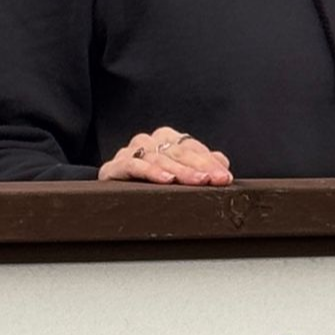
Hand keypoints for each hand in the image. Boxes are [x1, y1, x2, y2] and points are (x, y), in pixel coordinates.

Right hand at [98, 126, 234, 185]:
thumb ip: (200, 166)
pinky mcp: (114, 167)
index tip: (225, 177)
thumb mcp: (177, 175)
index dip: (210, 161)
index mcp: (165, 140)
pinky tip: (166, 180)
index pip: (192, 147)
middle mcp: (149, 141)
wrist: (108, 195)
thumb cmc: (148, 184)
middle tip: (215, 180)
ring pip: (159, 158)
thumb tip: (223, 162)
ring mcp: (130, 153)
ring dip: (180, 170)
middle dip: (200, 166)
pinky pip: (133, 166)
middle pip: (178, 151)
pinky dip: (150, 172)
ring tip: (197, 180)